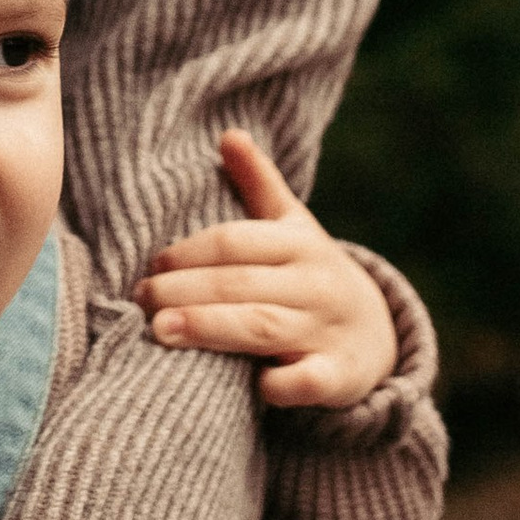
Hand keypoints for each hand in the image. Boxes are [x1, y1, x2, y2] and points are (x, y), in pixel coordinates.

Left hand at [133, 127, 399, 407]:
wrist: (379, 337)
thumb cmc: (311, 277)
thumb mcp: (294, 228)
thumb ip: (260, 185)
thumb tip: (229, 134)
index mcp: (300, 243)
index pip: (236, 241)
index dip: (189, 252)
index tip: (151, 266)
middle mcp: (316, 283)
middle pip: (240, 283)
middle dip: (184, 290)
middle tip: (140, 301)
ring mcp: (328, 330)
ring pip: (263, 327)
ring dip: (208, 327)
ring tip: (159, 331)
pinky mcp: (339, 377)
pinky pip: (309, 381)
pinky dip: (281, 384)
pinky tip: (250, 385)